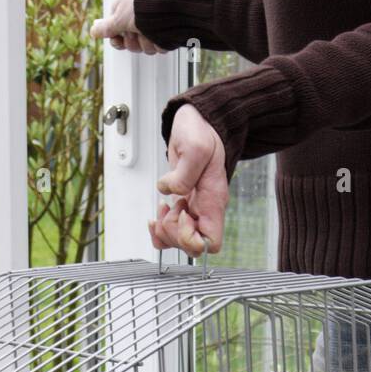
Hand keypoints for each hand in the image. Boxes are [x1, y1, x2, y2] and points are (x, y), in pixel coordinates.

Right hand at [90, 0, 166, 54]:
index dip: (118, 41)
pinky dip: (160, 42)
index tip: (120, 39)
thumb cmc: (141, 8)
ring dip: (148, 42)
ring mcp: (151, 27)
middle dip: (135, 42)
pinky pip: (159, 46)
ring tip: (152, 31)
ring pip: (146, 48)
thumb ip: (106, 27)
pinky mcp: (165, 33)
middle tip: (137, 32)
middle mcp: (137, 20)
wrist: (168, 5)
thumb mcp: (118, 18)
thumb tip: (93, 31)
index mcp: (124, 13)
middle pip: (131, 45)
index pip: (116, 36)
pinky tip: (162, 33)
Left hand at [149, 104, 228, 256]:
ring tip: (163, 207)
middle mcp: (205, 211)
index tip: (181, 215)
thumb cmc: (202, 134)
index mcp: (214, 202)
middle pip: (192, 248)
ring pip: (179, 243)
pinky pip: (169, 233)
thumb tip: (169, 191)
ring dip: (165, 231)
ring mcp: (194, 211)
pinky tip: (156, 216)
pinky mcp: (181, 206)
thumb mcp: (195, 148)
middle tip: (170, 207)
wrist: (199, 123)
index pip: (209, 243)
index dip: (190, 238)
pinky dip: (158, 231)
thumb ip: (183, 174)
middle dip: (174, 232)